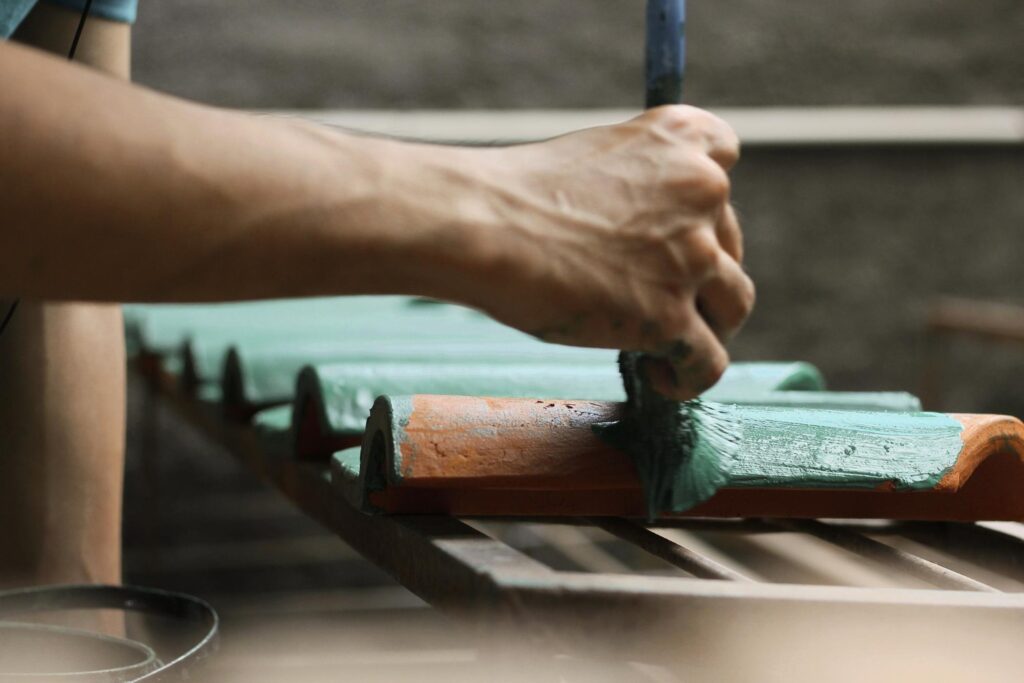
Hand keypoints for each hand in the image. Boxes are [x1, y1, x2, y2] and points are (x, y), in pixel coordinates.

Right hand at [465, 106, 754, 399]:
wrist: (483, 225)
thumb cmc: (516, 195)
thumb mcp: (595, 156)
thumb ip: (638, 182)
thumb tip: (647, 236)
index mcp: (680, 138)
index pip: (725, 156)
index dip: (702, 197)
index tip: (677, 224)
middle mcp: (701, 190)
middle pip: (729, 243)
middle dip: (699, 271)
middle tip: (656, 294)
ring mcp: (691, 256)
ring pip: (734, 303)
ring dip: (707, 324)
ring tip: (668, 343)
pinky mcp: (670, 315)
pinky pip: (709, 361)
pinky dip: (691, 377)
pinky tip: (662, 378)